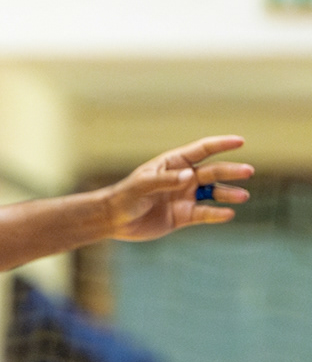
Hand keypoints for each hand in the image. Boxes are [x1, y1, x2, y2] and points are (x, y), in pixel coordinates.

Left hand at [102, 136, 251, 241]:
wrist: (113, 220)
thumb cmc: (125, 197)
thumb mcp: (142, 186)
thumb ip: (165, 180)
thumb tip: (190, 176)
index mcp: (173, 164)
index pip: (201, 151)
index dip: (220, 145)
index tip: (240, 141)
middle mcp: (183, 179)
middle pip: (212, 172)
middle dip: (230, 170)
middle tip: (248, 171)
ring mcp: (185, 197)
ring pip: (213, 193)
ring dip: (228, 194)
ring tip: (242, 196)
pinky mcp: (184, 215)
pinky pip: (205, 213)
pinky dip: (216, 214)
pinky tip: (228, 214)